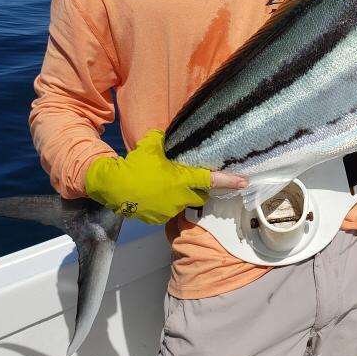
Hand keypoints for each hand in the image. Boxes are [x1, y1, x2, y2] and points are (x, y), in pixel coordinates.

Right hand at [84, 129, 245, 224]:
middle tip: (188, 177)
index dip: (230, 181)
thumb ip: (165, 140)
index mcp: (183, 179)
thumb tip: (170, 136)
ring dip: (180, 195)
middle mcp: (181, 197)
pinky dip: (167, 203)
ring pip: (184, 202)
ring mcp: (170, 210)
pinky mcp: (159, 219)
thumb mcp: (151, 145)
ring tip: (164, 186)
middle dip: (199, 187)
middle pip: (200, 193)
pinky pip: (170, 210)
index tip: (244, 182)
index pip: (212, 179)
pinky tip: (155, 195)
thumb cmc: (135, 165)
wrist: (112, 186)